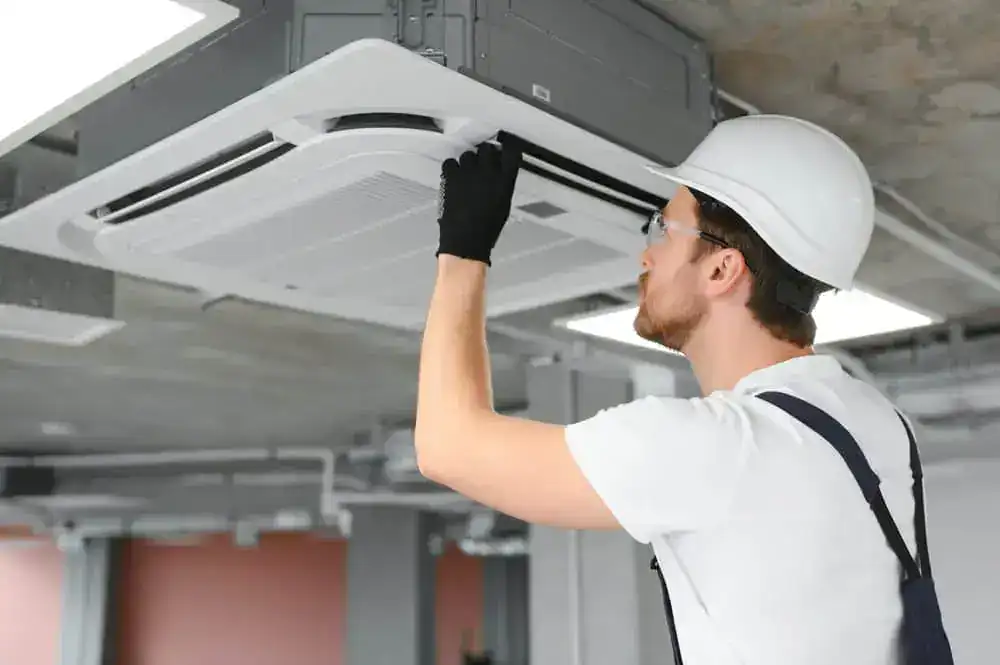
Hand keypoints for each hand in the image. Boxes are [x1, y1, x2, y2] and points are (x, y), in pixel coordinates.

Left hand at [436, 140, 521, 265]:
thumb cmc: (485, 230)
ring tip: (466, 174)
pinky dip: (451, 168)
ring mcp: (468, 173)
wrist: (466, 241)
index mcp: (505, 181)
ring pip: (468, 154)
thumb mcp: (503, 206)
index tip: (505, 149)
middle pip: (487, 149)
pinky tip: (454, 176)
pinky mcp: (451, 176)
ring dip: (468, 162)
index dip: (508, 150)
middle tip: (482, 162)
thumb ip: (502, 186)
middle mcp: (488, 173)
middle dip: (485, 154)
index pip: (511, 153)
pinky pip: (450, 162)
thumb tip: (498, 177)